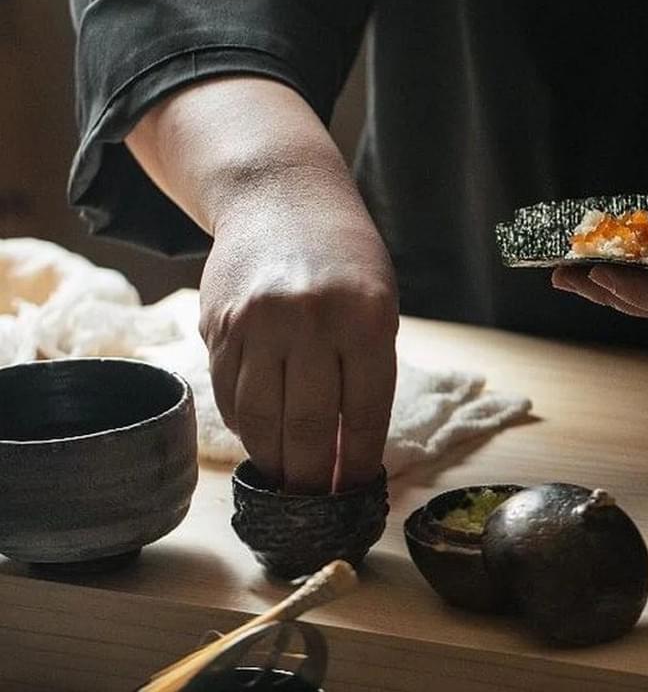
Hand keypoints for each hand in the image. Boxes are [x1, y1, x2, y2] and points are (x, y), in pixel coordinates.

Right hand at [126, 76, 398, 492]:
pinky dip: (245, 425)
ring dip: (274, 459)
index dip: (359, 461)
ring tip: (286, 478)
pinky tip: (260, 437)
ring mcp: (257, 323)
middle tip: (313, 502)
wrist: (281, 198)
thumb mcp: (378, 305)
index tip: (355, 492)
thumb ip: (367, 373)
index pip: (364, 412)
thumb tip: (352, 453)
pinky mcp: (218, 325)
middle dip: (312, 477)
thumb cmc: (345, 260)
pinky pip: (228, 394)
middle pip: (308, 426)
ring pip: (260, 418)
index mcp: (366, 318)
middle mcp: (310, 321)